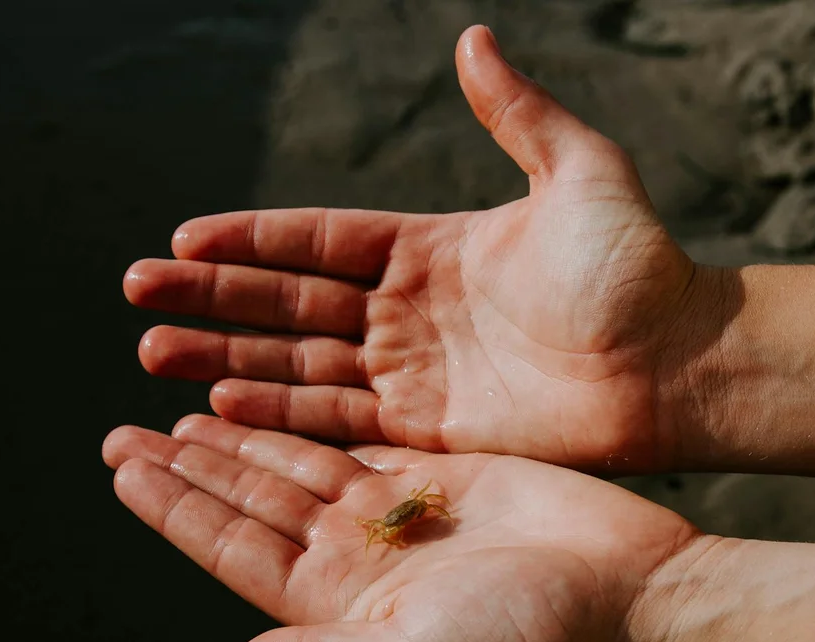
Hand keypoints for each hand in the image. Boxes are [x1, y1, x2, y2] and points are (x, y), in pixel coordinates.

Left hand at [102, 415, 695, 641]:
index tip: (123, 473)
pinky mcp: (433, 472)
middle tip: (122, 434)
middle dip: (187, 469)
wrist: (624, 597)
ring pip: (291, 465)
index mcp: (335, 608)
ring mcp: (392, 513)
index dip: (176, 512)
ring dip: (233, 439)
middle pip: (249, 503)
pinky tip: (263, 401)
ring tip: (174, 411)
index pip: (233, 550)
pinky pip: (349, 438)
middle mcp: (353, 559)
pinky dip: (301, 421)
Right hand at [125, 25, 697, 470]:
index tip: (182, 238)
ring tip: (153, 355)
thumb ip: (516, 112)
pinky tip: (219, 407)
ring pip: (298, 364)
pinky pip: (338, 420)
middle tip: (136, 294)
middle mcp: (406, 310)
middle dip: (211, 298)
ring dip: (225, 359)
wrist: (678, 360)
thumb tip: (471, 38)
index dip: (249, 239)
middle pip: (287, 302)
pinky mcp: (426, 429)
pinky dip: (279, 416)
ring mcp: (411, 372)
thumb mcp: (577, 170)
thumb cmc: (634, 264)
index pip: (315, 239)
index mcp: (426, 246)